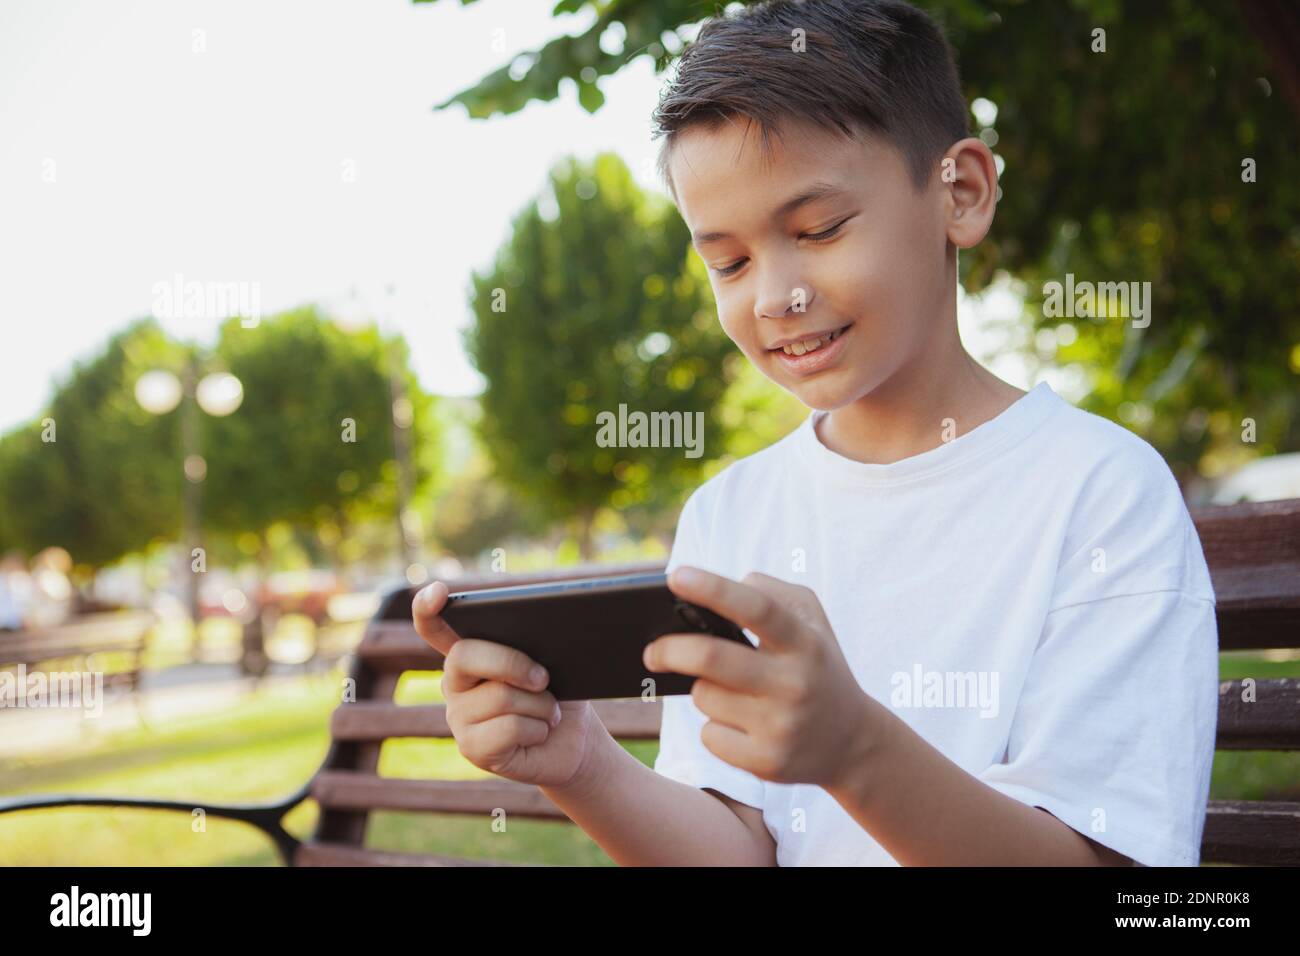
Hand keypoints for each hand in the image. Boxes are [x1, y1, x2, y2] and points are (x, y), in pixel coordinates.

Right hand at [412, 581, 599, 788]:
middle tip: (544, 678)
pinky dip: (538, 729)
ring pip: (501, 696)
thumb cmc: (561, 694)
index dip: (427, 609)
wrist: (575, 741)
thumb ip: (535, 644)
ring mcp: (458, 716)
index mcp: (471, 653)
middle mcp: (455, 683)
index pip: (434, 627)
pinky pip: (509, 728)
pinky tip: (540, 734)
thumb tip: (543, 631)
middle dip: (513, 663)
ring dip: (541, 705)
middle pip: (466, 656)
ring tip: (551, 713)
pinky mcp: (471, 747)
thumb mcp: (553, 661)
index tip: (437, 592)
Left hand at [643, 567, 885, 789]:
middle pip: (711, 659)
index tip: (675, 576)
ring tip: (731, 692)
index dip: (713, 588)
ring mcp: (781, 726)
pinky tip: (742, 726)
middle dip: (670, 650)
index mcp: (804, 641)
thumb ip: (769, 592)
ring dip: (702, 690)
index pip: (756, 608)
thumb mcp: (811, 620)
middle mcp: (795, 683)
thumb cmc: (815, 665)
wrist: (852, 742)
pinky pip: (709, 735)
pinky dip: (714, 727)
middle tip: (651, 650)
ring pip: (705, 698)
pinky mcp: (767, 763)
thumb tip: (718, 589)